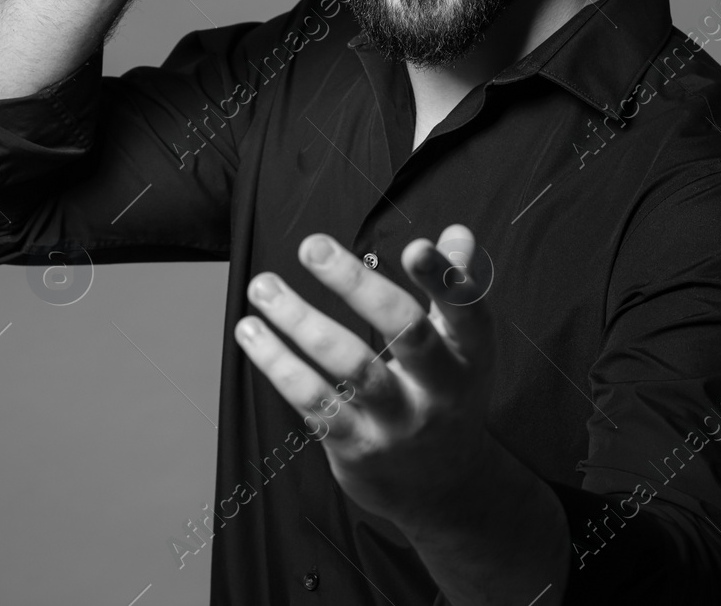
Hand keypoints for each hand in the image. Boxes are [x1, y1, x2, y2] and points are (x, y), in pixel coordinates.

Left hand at [234, 224, 497, 525]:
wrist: (443, 489)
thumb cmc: (446, 395)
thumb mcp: (464, 348)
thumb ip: (457, 286)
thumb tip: (456, 231)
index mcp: (470, 355)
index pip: (467, 312)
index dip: (446, 280)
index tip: (414, 247)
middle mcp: (440, 390)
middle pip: (405, 331)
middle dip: (356, 285)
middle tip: (312, 246)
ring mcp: (398, 423)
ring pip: (350, 366)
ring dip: (299, 321)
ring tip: (262, 286)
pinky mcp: (357, 447)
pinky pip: (315, 402)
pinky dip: (279, 365)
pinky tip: (251, 332)